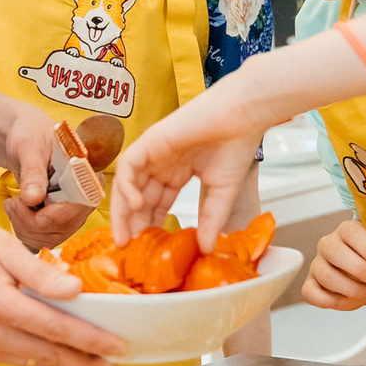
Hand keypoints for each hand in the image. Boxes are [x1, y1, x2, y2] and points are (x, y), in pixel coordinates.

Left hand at [0, 105, 92, 253]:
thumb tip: (33, 199)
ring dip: (25, 228)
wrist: (27, 139)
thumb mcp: (29, 148)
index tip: (18, 202)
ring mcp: (75, 211)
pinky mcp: (63, 220)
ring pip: (51, 238)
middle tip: (11, 202)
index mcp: (88, 175)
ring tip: (13, 204)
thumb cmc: (31, 135)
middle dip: (29, 222)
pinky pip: (46, 239)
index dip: (42, 216)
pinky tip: (19, 212)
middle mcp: (87, 197)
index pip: (72, 212)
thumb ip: (33, 172)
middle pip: (61, 228)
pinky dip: (26, 232)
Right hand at [0, 221, 127, 365]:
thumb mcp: (0, 245)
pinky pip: (22, 361)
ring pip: (38, 364)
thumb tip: (74, 289)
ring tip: (99, 362)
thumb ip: (38, 270)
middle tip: (118, 361)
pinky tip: (66, 357)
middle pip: (51, 356)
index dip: (91, 340)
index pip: (56, 328)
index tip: (117, 345)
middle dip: (89, 363)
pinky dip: (48, 362)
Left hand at [111, 85, 269, 247]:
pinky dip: (127, 185)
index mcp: (176, 173)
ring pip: (127, 183)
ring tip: (125, 235)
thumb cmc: (235, 145)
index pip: (155, 204)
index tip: (145, 250)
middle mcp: (161, 163)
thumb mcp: (221, 192)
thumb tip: (207, 249)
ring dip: (123, 210)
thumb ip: (210, 219)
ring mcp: (153, 151)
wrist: (242, 116)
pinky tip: (136, 204)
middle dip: (132, 223)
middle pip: (138, 197)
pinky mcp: (150, 139)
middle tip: (128, 248)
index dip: (149, 225)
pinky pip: (129, 165)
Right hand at [306, 220, 365, 309]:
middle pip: (334, 252)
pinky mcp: (311, 285)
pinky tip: (348, 300)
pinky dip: (330, 300)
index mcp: (346, 231)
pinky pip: (311, 293)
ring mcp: (317, 265)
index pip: (352, 233)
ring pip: (326, 275)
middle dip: (360, 270)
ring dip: (352, 289)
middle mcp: (328, 244)